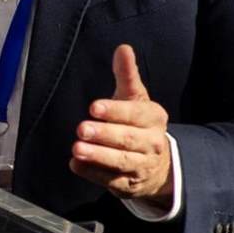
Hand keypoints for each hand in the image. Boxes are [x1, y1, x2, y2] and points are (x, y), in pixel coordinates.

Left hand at [69, 44, 173, 202]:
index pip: (136, 113)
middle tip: (82, 128)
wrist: (157, 164)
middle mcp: (152, 143)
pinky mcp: (128, 184)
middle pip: (128, 139)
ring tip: (76, 148)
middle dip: (104, 134)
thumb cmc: (139, 123)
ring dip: (98, 156)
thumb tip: (123, 48)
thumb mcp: (135, 97)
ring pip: (120, 162)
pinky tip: (76, 165)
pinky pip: (110, 180)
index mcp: (154, 118)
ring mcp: (141, 166)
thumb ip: (127, 74)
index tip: (94, 107)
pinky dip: (93, 174)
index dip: (115, 111)